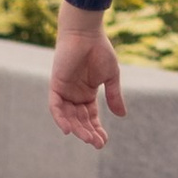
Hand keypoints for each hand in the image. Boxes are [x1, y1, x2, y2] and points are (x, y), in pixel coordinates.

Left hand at [48, 23, 125, 147]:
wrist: (86, 34)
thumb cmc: (100, 50)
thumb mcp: (111, 76)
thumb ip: (114, 95)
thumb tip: (122, 115)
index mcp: (87, 94)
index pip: (91, 117)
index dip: (96, 129)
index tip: (104, 141)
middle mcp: (74, 95)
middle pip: (80, 120)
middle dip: (88, 132)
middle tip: (97, 144)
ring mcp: (64, 91)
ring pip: (68, 117)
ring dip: (77, 129)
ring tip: (88, 139)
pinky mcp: (56, 86)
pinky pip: (55, 107)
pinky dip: (60, 119)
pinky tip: (68, 130)